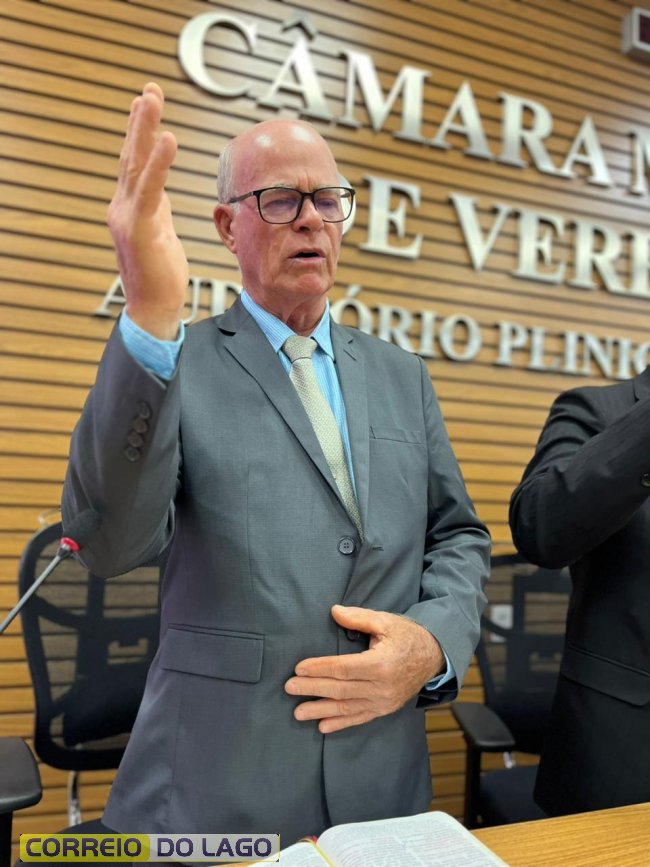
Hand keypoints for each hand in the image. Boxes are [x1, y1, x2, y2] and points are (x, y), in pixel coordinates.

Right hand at [107, 82, 187, 338]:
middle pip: (131, 156)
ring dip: (144, 129)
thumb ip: (158, 211)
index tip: (145, 103)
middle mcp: (123, 207)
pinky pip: (151, 188)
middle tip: (149, 88)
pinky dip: (159, 162)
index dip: (140, 133)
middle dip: (140, 120)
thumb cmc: (161, 276)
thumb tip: (161, 194)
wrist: (154, 308)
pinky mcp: (138, 227)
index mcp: (131, 208)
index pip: (135, 164)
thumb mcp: (162, 234)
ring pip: (135, 164)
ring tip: (151, 98)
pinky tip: (167, 138)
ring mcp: (127, 216)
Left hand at [285, 604, 444, 733]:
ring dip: (320, 710)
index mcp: (381, 664)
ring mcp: (384, 702)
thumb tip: (334, 611)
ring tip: (298, 712)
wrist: (434, 656)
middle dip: (312, 689)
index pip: (343, 668)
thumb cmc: (407, 636)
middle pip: (341, 689)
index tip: (299, 668)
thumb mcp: (385, 621)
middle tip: (289, 688)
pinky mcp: (385, 709)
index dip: (319, 668)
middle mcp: (382, 687)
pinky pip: (360, 718)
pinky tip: (322, 726)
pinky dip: (340, 723)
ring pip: (347, 708)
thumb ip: (358, 617)